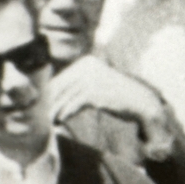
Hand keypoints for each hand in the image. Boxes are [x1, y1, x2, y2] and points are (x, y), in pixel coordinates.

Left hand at [49, 55, 175, 160]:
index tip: (45, 106)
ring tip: (51, 121)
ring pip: (66, 96)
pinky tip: (61, 120)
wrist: (140, 101)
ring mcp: (92, 78)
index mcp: (86, 62)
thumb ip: (77, 84)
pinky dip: (66, 113)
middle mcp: (88, 67)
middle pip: (61, 87)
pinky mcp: (96, 91)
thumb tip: (50, 94)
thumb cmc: (116, 94)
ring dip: (56, 111)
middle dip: (51, 103)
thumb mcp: (96, 83)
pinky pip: (74, 104)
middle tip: (44, 115)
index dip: (51, 94)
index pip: (61, 78)